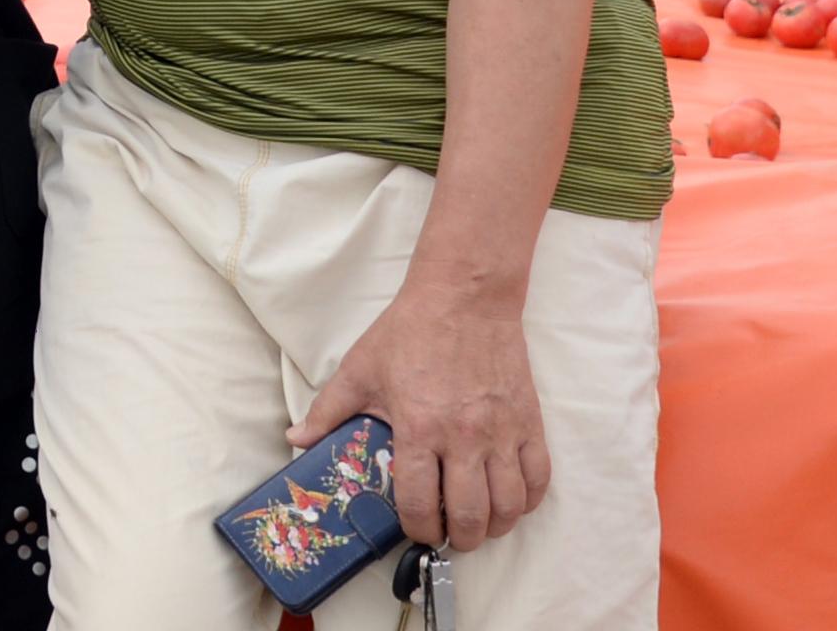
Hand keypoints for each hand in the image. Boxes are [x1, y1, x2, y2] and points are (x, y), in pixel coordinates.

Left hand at [291, 285, 549, 550]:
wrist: (464, 298)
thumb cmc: (409, 333)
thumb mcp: (359, 369)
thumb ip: (326, 411)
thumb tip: (296, 441)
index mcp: (418, 428)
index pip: (420, 502)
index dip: (418, 529)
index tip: (416, 531)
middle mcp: (464, 438)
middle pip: (470, 515)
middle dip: (459, 538)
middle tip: (450, 535)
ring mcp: (502, 433)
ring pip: (509, 505)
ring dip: (495, 526)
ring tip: (479, 523)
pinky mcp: (529, 422)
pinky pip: (540, 479)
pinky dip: (528, 501)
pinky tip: (510, 502)